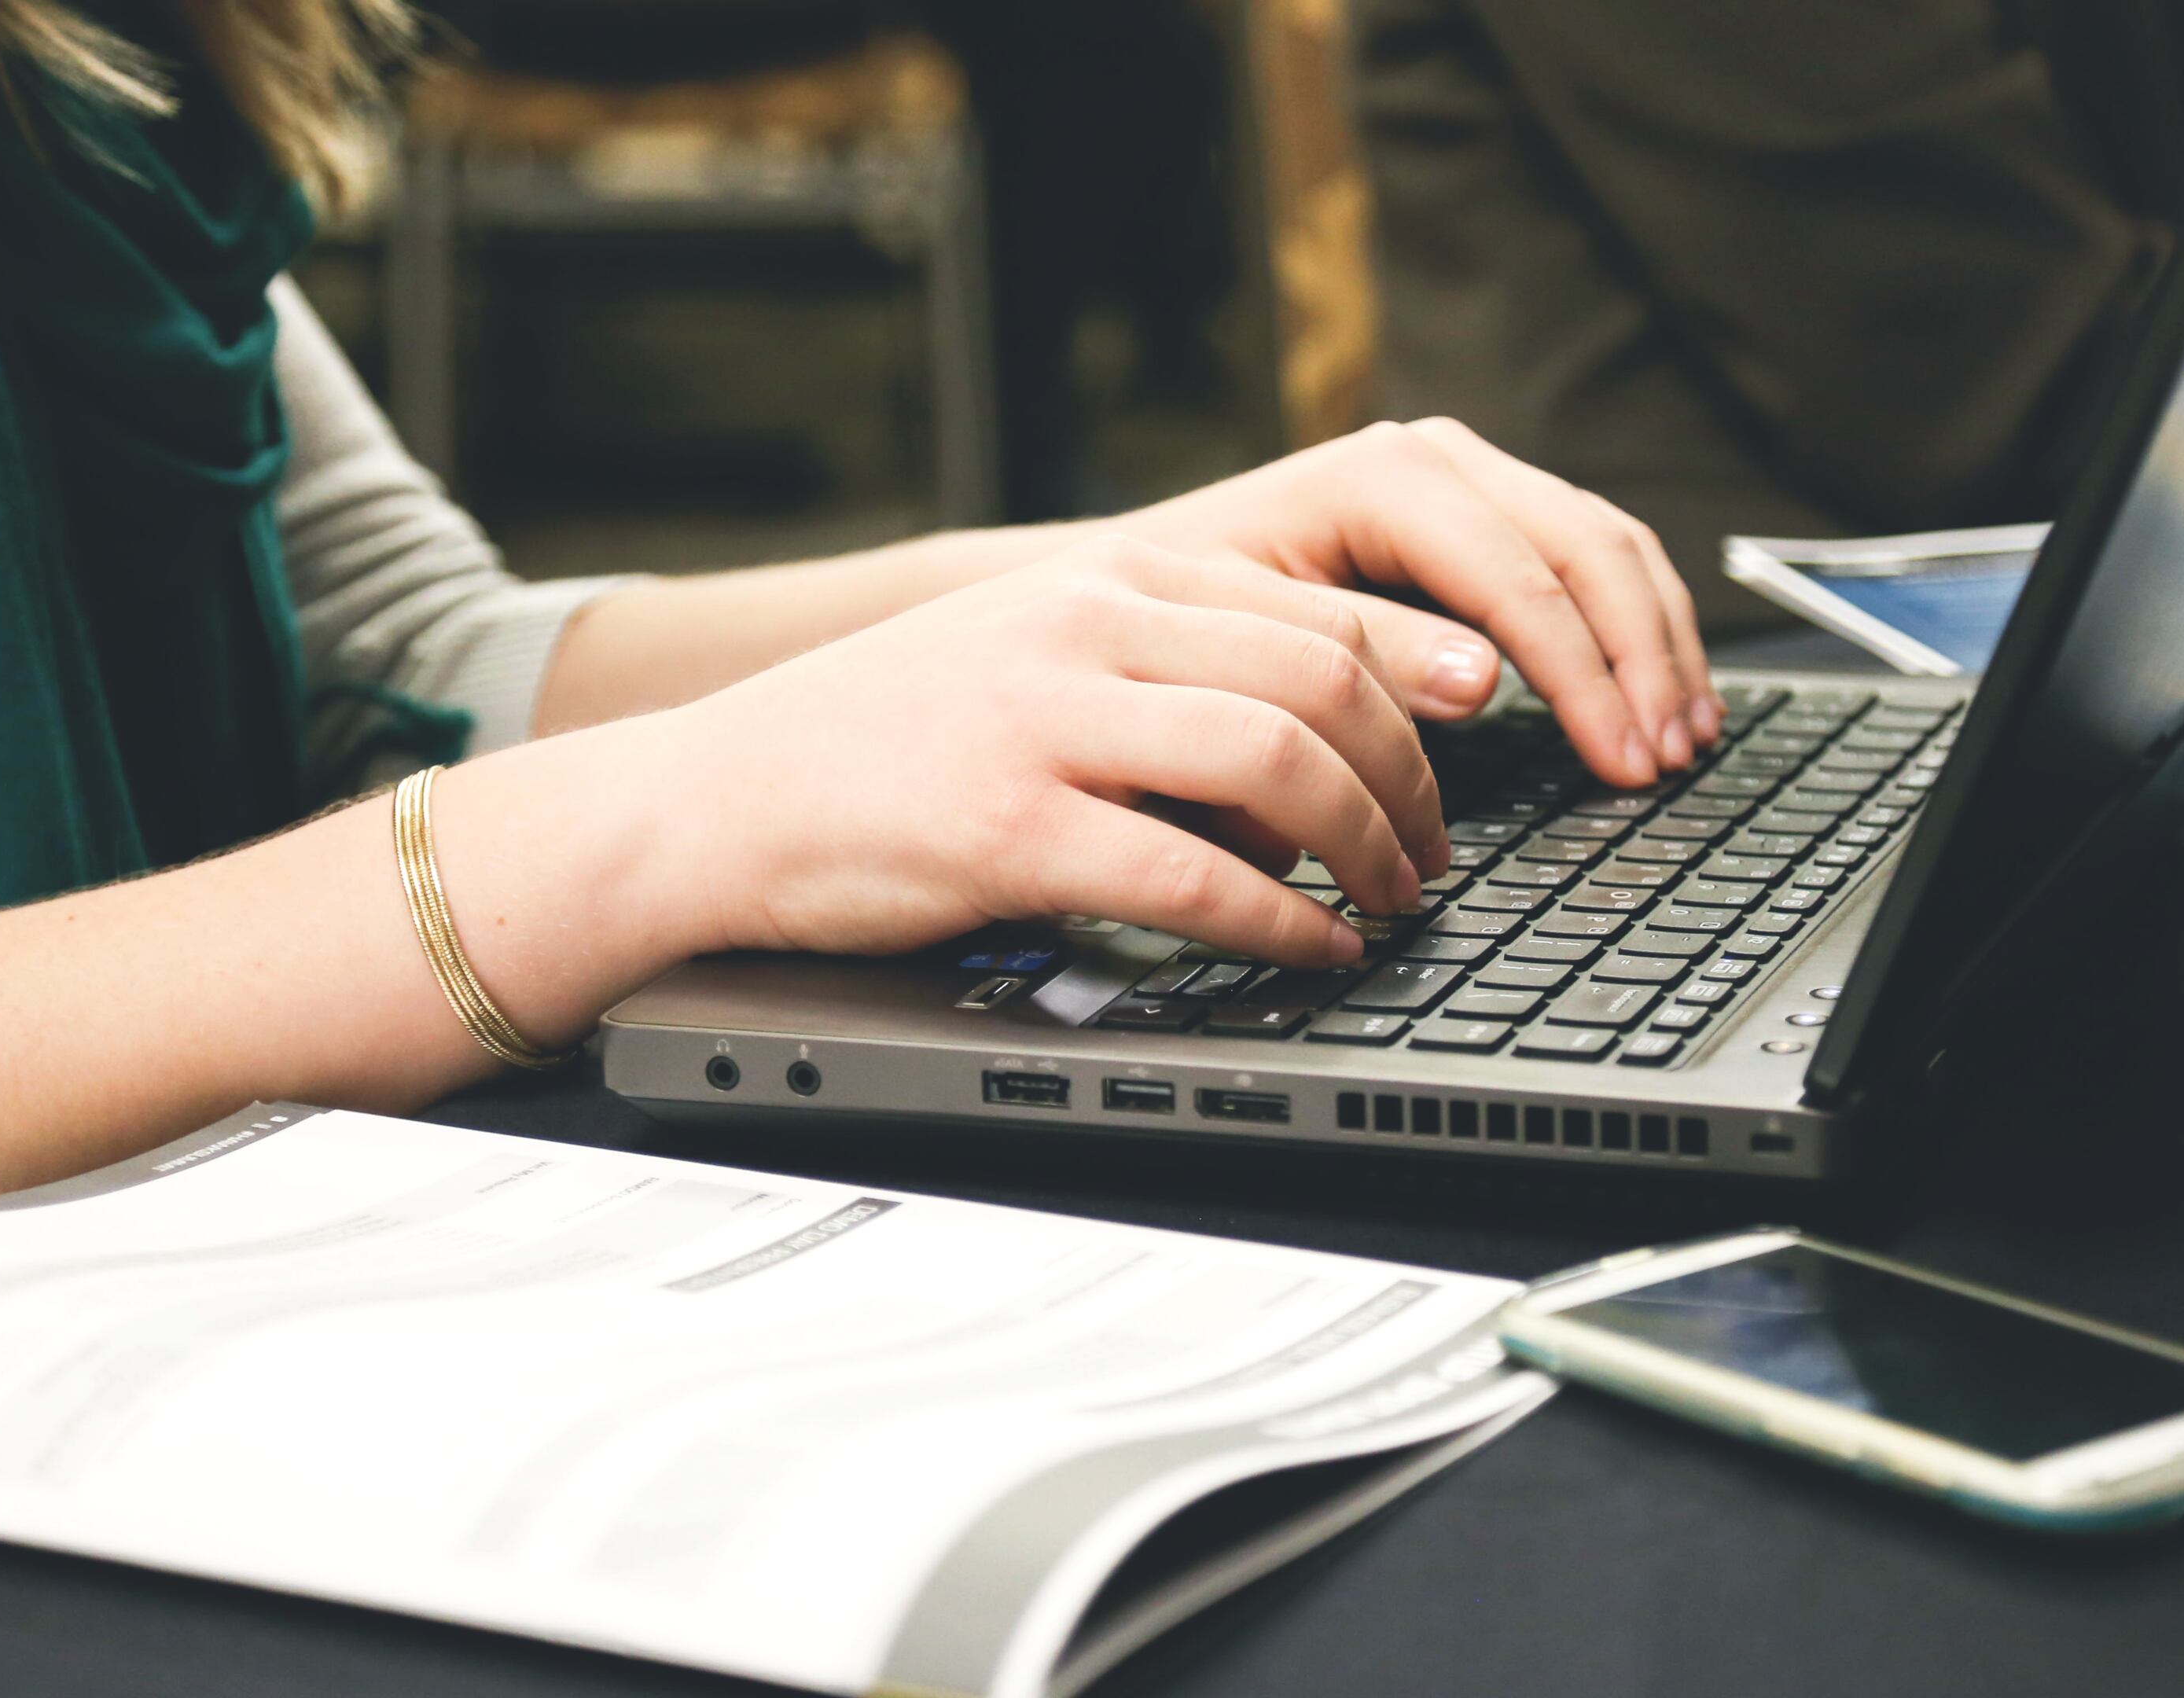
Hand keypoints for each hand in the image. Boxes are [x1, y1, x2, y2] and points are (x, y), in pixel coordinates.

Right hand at [650, 537, 1451, 967]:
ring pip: (1277, 761)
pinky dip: (1281, 921)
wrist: (715, 797)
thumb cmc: (882, 746)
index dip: (1417, 688)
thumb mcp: (1032, 657)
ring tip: (1392, 903)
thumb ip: (1160, 674)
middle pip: (1322, 681)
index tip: (1467, 749)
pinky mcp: (1009, 828)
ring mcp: (1045, 722)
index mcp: (1105, 580)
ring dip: (1365, 845)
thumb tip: (1312, 750)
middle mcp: (1085, 628)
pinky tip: (1312, 950)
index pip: (1312, 612)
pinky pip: (1192, 875)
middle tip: (1434, 855)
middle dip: (1412, 778)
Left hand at [1122, 418, 1717, 787]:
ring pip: (1607, 546)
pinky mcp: (1481, 516)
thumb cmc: (1177, 622)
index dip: (1586, 678)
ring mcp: (1467, 480)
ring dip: (1658, 644)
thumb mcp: (1254, 641)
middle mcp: (1437, 460)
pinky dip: (1635, 628)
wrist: (1130, 587)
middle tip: (1669, 760)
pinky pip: (1590, 559)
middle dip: (1641, 661)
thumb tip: (1485, 681)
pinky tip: (1659, 694)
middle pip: (1587, 549)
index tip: (1624, 759)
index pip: (1521, 578)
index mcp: (1383, 477)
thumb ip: (1367, 656)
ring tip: (1687, 737)